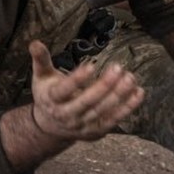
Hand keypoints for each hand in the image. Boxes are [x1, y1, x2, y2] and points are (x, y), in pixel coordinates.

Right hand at [29, 40, 143, 140]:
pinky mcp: (96, 131)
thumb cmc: (48, 94)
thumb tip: (34, 42)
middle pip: (86, 102)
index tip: (91, 65)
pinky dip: (128, 107)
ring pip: (102, 111)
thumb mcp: (41, 76)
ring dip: (119, 95)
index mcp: (52, 100)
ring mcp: (82, 126)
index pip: (64, 91)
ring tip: (130, 77)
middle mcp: (66, 115)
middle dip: (104, 86)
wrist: (50, 126)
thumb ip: (40, 59)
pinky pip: (114, 120)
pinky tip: (139, 93)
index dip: (77, 79)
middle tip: (118, 68)